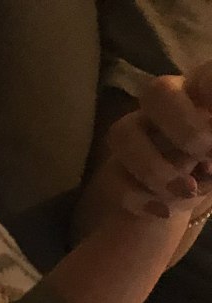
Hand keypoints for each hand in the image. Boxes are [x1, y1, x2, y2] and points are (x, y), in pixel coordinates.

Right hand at [104, 59, 211, 220]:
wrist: (188, 191)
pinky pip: (114, 178)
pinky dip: (139, 197)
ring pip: (122, 134)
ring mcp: (135, 134)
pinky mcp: (116, 169)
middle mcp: (165, 105)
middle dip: (185, 128)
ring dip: (154, 167)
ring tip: (187, 192)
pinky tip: (164, 212)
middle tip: (208, 153)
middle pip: (156, 92)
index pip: (207, 77)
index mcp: (200, 89)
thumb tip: (210, 159)